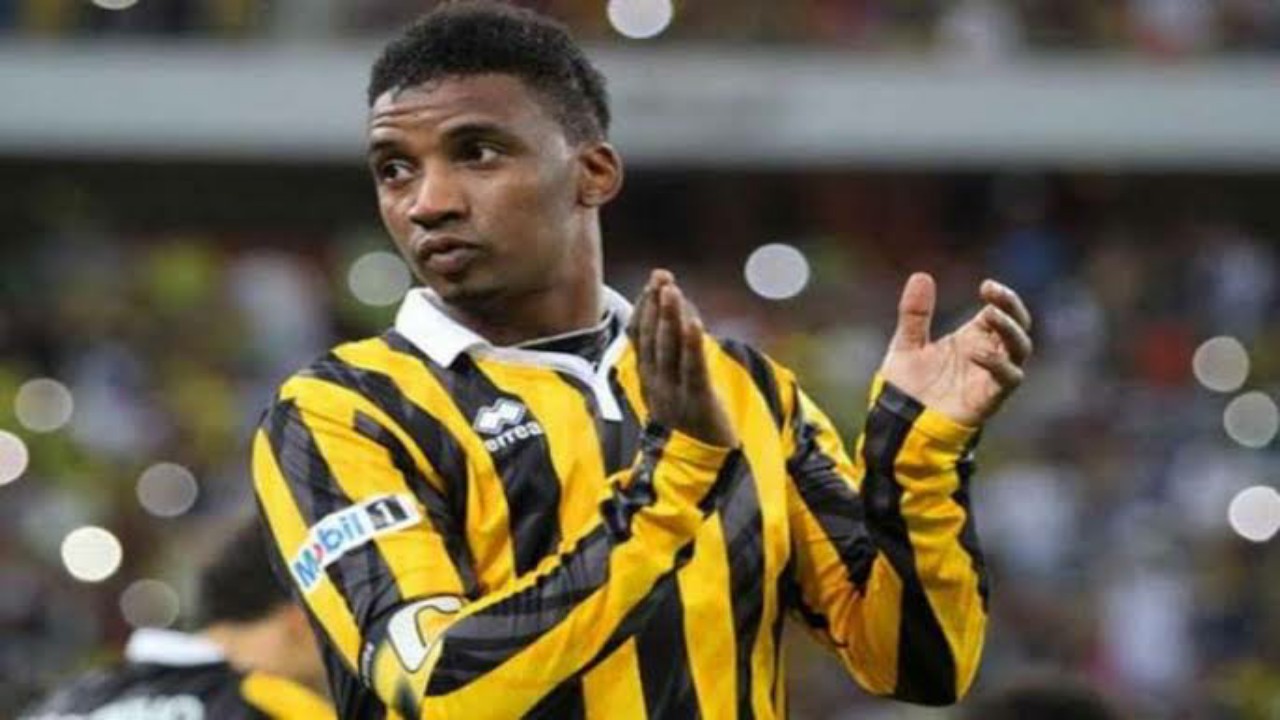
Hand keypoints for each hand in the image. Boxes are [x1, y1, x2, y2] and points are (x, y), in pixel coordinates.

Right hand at [628, 270, 736, 447]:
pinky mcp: (697, 403)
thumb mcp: (674, 392)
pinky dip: (692, 345)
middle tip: (661, 276)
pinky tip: (693, 322)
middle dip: (655, 305)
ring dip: (669, 318)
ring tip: (671, 290)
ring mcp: (675, 394)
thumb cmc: (691, 427)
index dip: (645, 308)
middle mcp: (656, 385)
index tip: (653, 281)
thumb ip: (672, 362)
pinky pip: (692, 370)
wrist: (700, 471)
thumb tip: (676, 325)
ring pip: (669, 350)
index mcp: (649, 381)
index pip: (640, 338)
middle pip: (652, 338)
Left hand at [879, 273, 1032, 425]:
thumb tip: (921, 275)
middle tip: (994, 292)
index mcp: (972, 339)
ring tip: (990, 314)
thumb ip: (915, 314)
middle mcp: (987, 354)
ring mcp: (990, 376)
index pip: (1000, 312)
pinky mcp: (989, 398)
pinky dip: (999, 363)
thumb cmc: (907, 388)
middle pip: (1018, 326)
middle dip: (1012, 306)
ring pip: (1020, 349)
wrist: (899, 424)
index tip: (987, 286)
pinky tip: (977, 352)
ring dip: (1010, 330)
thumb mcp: (907, 344)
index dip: (1001, 297)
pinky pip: (1008, 378)